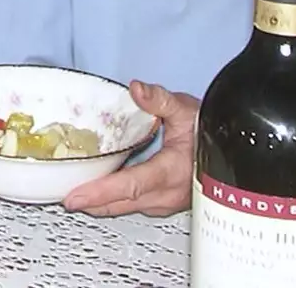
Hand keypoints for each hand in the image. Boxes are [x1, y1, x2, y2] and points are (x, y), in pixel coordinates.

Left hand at [63, 81, 197, 216]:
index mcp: (173, 171)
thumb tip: (136, 89)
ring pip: (127, 207)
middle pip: (123, 202)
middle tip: (62, 198)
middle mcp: (170, 193)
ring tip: (74, 195)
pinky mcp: (166, 202)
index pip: (131, 185)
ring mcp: (168, 202)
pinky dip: (114, 200)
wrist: (233, 150)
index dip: (100, 192)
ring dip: (101, 203)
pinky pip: (134, 204)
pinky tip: (98, 192)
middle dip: (91, 202)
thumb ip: (160, 100)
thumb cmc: (210, 130)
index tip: (74, 197)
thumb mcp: (187, 109)